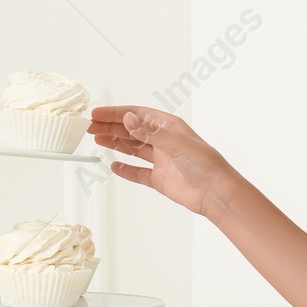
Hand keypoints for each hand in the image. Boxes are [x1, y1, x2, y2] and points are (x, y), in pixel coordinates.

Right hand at [87, 105, 235, 217]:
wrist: (216, 193)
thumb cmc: (205, 164)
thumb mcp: (175, 143)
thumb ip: (149, 132)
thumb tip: (128, 118)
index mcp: (168, 127)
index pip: (137, 115)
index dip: (115, 113)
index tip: (97, 114)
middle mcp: (163, 141)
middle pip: (131, 130)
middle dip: (110, 127)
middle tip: (90, 127)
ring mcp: (161, 160)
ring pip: (133, 149)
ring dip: (115, 143)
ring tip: (97, 139)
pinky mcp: (160, 179)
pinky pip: (138, 173)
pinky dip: (126, 170)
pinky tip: (114, 166)